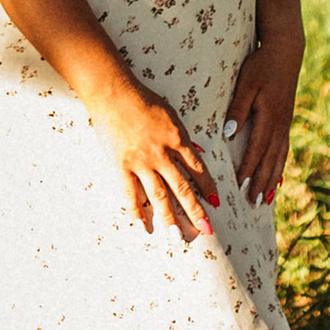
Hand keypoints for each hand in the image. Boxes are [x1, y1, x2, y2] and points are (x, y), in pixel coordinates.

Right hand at [90, 78, 214, 242]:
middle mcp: (162, 154)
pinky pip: (130, 193)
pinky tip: (142, 226)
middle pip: (182, 187)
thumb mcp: (170, 113)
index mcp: (177, 139)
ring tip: (176, 236)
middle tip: (206, 230)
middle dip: (195, 210)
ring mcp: (141, 162)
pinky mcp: (122, 165)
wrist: (114, 93)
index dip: (207, 187)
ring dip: (169, 217)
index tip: (215, 203)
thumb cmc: (143, 99)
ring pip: (159, 195)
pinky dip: (136, 211)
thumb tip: (195, 151)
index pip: (197, 169)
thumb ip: (181, 135)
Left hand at [223, 28, 301, 206]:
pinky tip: (277, 178)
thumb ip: (238, 107)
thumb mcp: (246, 82)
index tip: (240, 186)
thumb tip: (229, 133)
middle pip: (270, 159)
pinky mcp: (286, 121)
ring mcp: (285, 123)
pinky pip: (284, 149)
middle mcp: (280, 124)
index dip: (249, 168)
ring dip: (272, 180)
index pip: (256, 148)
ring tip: (266, 200)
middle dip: (262, 182)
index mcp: (269, 116)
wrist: (286, 51)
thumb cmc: (262, 65)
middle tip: (254, 203)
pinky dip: (280, 166)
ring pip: (279, 157)